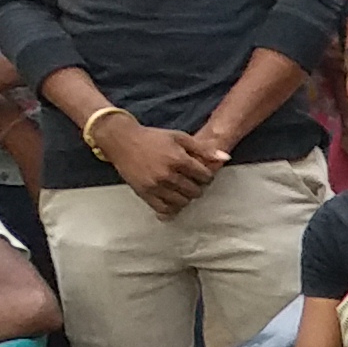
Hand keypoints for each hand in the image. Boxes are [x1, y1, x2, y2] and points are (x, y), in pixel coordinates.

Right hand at [96, 119, 218, 216]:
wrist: (121, 140)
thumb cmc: (153, 138)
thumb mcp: (179, 137)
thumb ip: (203, 149)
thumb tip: (226, 158)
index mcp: (178, 159)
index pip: (205, 177)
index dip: (206, 175)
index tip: (200, 173)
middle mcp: (167, 174)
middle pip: (195, 191)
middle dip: (197, 186)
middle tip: (191, 181)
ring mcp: (155, 185)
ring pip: (183, 202)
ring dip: (185, 197)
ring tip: (181, 188)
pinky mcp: (144, 193)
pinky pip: (164, 209)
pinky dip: (172, 207)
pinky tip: (172, 199)